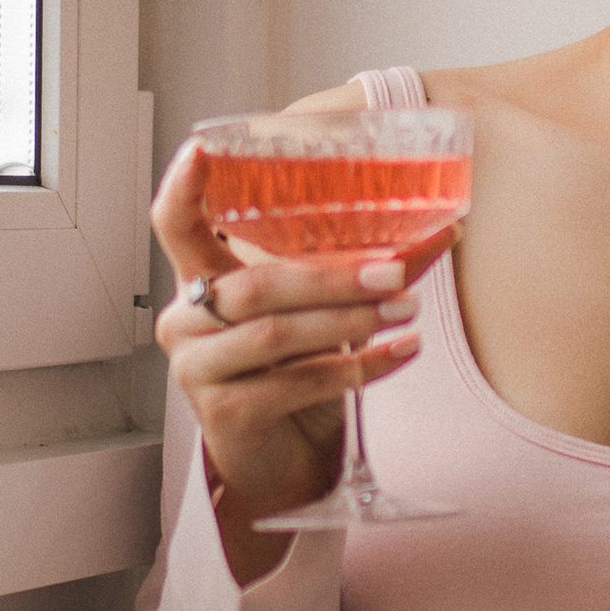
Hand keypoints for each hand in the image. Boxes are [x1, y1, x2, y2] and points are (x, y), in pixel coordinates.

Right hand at [151, 136, 460, 578]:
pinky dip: (356, 368)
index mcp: (201, 281)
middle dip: (331, 276)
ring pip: (274, 333)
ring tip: (406, 310)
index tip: (203, 148)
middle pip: (254, 285)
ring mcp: (197, 369)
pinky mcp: (223, 414)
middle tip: (394, 270)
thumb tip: (435, 233)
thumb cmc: (297, 374)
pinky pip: (294, 383)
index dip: (183, 186)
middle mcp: (187, 320)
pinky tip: (400, 353)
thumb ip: (352, 272)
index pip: (174, 224)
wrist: (283, 462)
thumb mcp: (317, 313)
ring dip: (349, 320)